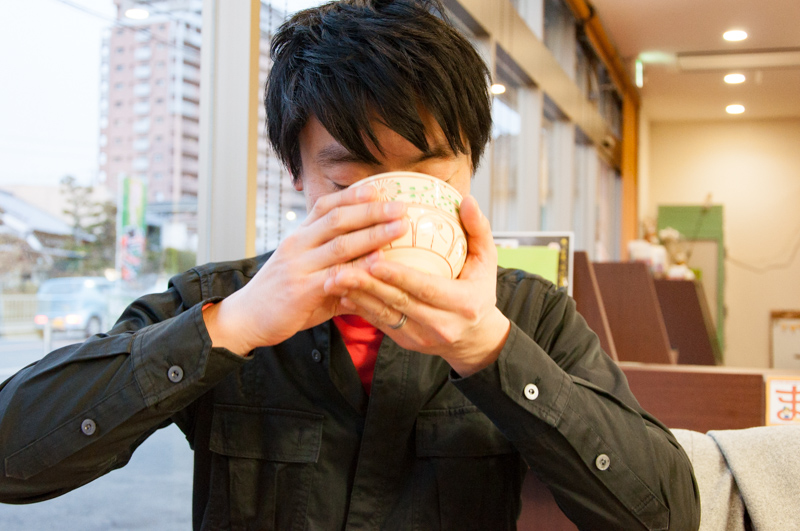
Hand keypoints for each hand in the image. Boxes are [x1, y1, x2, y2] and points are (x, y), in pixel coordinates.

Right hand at [204, 185, 408, 354]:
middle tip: (400, 207)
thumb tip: (371, 262)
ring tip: (399, 228)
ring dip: (373, 234)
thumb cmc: (281, 296)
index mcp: (298, 237)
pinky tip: (379, 264)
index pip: (325, 206)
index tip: (378, 188)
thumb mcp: (305, 271)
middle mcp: (298, 245)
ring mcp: (299, 266)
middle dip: (372, 211)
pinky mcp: (301, 290)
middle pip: (338, 219)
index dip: (352, 196)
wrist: (246, 318)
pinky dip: (359, 269)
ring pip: (340, 244)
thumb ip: (334, 264)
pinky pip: (336, 276)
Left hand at [324, 195, 509, 375]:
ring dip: (358, 297)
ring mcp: (422, 337)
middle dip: (368, 285)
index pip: (426, 288)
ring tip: (334, 279)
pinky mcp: (407, 342)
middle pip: (399, 303)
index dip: (399, 276)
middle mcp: (442, 324)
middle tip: (341, 269)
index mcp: (463, 303)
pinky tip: (343, 294)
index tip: (374, 260)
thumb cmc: (479, 291)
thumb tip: (466, 200)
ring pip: (384, 316)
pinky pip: (380, 324)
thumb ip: (478, 230)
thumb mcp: (487, 261)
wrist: (475, 337)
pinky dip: (360, 309)